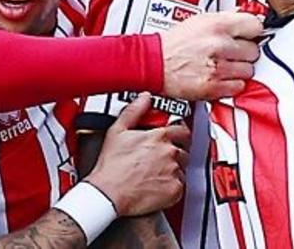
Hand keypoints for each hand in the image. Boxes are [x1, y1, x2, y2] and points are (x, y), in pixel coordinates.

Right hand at [85, 94, 190, 216]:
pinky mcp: (175, 190)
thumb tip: (144, 98)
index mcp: (159, 136)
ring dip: (174, 167)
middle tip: (161, 155)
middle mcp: (170, 153)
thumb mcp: (117, 130)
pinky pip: (181, 185)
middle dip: (175, 149)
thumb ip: (134, 110)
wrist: (109, 194)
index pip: (182, 129)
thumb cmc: (111, 166)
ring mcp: (174, 172)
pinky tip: (157, 183)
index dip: (177, 131)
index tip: (172, 134)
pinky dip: (172, 184)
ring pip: (183, 167)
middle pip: (184, 148)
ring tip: (156, 170)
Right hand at [159, 12, 261, 99]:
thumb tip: (246, 16)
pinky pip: (239, 87)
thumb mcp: (199, 20)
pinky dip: (232, 84)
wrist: (154, 62)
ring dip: (239, 69)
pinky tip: (220, 76)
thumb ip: (226, 18)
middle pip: (254, 50)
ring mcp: (218, 68)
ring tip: (223, 64)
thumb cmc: (174, 42)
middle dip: (244, 52)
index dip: (252, 31)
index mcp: (217, 25)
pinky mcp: (214, 87)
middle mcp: (219, 45)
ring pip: (248, 70)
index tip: (249, 35)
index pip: (255, 26)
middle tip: (231, 51)